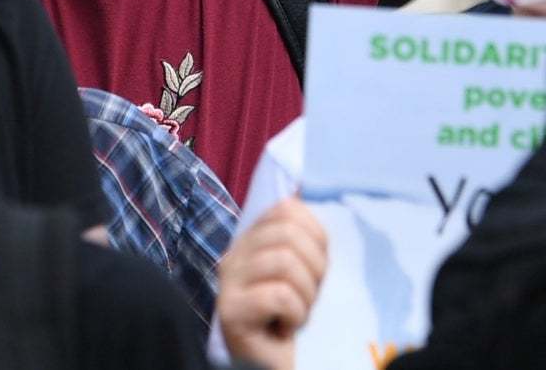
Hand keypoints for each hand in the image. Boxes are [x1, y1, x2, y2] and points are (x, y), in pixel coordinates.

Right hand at [216, 198, 328, 369]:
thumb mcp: (303, 273)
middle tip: (309, 296)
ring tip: (296, 314)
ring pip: (284, 262)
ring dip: (306, 295)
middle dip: (315, 268)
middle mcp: (234, 254)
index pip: (287, 209)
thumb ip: (302, 240)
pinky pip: (279, 296)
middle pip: (287, 233)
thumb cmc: (292, 321)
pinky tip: (285, 328)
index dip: (316, 235)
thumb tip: (308, 192)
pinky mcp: (229, 311)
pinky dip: (295, 315)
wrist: (271, 364)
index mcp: (251, 239)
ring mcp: (227, 282)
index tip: (318, 268)